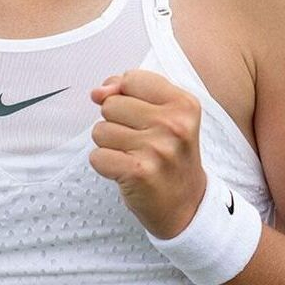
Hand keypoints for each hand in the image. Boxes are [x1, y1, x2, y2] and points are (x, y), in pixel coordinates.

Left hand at [89, 69, 207, 238]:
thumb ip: (129, 92)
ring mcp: (157, 148)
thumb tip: (97, 92)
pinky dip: (105, 166)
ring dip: (110, 146)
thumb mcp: (164, 116)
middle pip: (111, 104)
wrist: (187, 206)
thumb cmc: (170, 156)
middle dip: (117, 123)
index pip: (131, 78)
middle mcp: (174, 124)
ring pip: (100, 130)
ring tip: (134, 157)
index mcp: (183, 103)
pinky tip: (126, 172)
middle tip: (141, 143)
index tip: (141, 117)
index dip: (126, 96)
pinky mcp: (138, 172)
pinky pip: (97, 156)